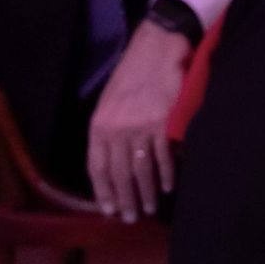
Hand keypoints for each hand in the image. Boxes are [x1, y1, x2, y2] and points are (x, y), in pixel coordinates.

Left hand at [87, 20, 189, 222]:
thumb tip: (116, 161)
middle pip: (119, 174)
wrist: (157, 45)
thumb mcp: (110, 101)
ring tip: (150, 208)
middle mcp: (116, 129)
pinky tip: (167, 186)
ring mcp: (140, 127)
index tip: (109, 210)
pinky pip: (163, 156)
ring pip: (141, 170)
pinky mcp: (163, 122)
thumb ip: (109, 130)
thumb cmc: (133, 72)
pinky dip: (166, 174)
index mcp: (99, 125)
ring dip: (145, 193)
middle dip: (125, 200)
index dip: (103, 192)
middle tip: (131, 217)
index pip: (97, 168)